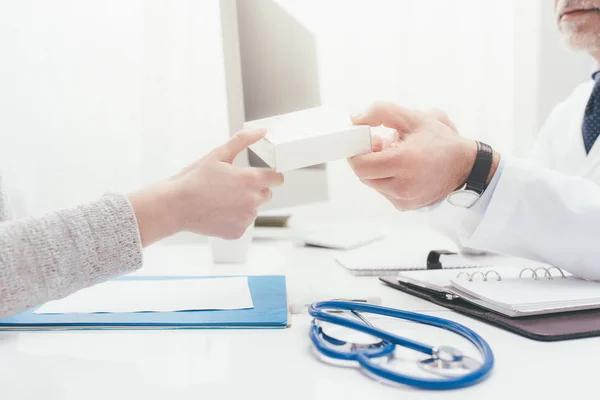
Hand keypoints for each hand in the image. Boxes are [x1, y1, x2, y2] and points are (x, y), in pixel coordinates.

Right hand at [129, 129, 283, 245]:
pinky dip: (234, 218)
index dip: (270, 175)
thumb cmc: (194, 179)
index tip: (261, 175)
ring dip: (244, 204)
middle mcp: (252, 201)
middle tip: (232, 186)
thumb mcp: (218, 155)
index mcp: (250, 180)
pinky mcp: (238, 232)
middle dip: (255, 189)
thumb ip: (243, 141)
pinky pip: (243, 223)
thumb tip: (262, 131)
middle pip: (266, 194)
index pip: (278, 179)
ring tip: (221, 199)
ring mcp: (246, 218)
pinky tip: (218, 211)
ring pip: (254, 209)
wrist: (175, 206)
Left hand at [348, 102, 497, 210]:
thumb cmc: (440, 141)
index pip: (361, 165)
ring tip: (395, 155)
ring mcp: (403, 199)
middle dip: (366, 158)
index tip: (365, 139)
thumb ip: (381, 112)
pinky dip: (386, 178)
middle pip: (364, 175)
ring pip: (372, 183)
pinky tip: (401, 168)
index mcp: (404, 162)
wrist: (466, 168)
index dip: (356, 151)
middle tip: (380, 143)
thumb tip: (355, 119)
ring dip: (376, 168)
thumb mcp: (413, 118)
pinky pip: (383, 190)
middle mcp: (402, 186)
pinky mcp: (404, 206)